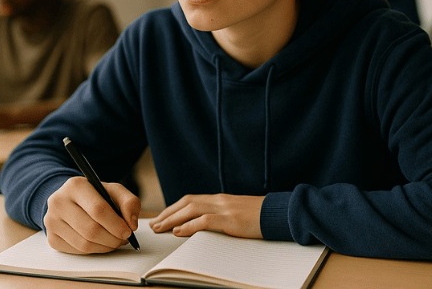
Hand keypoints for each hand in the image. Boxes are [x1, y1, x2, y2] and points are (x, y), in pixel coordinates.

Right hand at [44, 177, 140, 253]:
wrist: (70, 200)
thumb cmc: (96, 196)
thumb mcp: (114, 191)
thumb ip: (129, 202)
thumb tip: (131, 224)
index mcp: (75, 185)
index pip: (98, 209)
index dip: (116, 224)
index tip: (128, 231)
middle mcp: (58, 202)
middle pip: (91, 230)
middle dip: (112, 238)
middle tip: (123, 239)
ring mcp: (52, 221)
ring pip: (84, 244)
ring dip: (105, 247)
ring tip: (115, 241)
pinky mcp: (52, 238)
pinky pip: (77, 251)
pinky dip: (94, 250)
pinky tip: (101, 243)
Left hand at [149, 193, 263, 238]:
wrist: (277, 214)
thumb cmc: (258, 217)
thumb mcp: (236, 213)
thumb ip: (221, 215)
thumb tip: (204, 223)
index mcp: (219, 199)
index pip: (190, 200)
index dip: (173, 208)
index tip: (161, 218)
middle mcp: (218, 200)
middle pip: (186, 203)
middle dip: (168, 213)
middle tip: (154, 225)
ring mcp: (224, 208)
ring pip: (191, 209)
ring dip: (173, 219)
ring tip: (161, 229)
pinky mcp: (230, 220)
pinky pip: (205, 221)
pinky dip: (189, 226)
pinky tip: (178, 232)